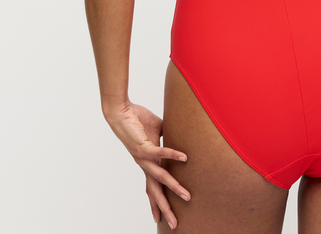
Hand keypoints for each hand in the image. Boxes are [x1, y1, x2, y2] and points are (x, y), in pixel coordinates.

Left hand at [103, 100, 189, 228]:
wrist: (121, 111)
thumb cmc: (137, 119)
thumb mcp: (157, 130)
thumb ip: (167, 135)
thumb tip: (180, 132)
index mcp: (147, 162)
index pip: (152, 187)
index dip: (157, 203)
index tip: (160, 218)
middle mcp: (144, 164)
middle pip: (155, 191)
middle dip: (165, 208)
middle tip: (174, 224)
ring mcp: (142, 157)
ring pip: (160, 177)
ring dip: (173, 187)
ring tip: (186, 196)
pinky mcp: (142, 146)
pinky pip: (160, 153)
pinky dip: (172, 155)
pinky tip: (184, 158)